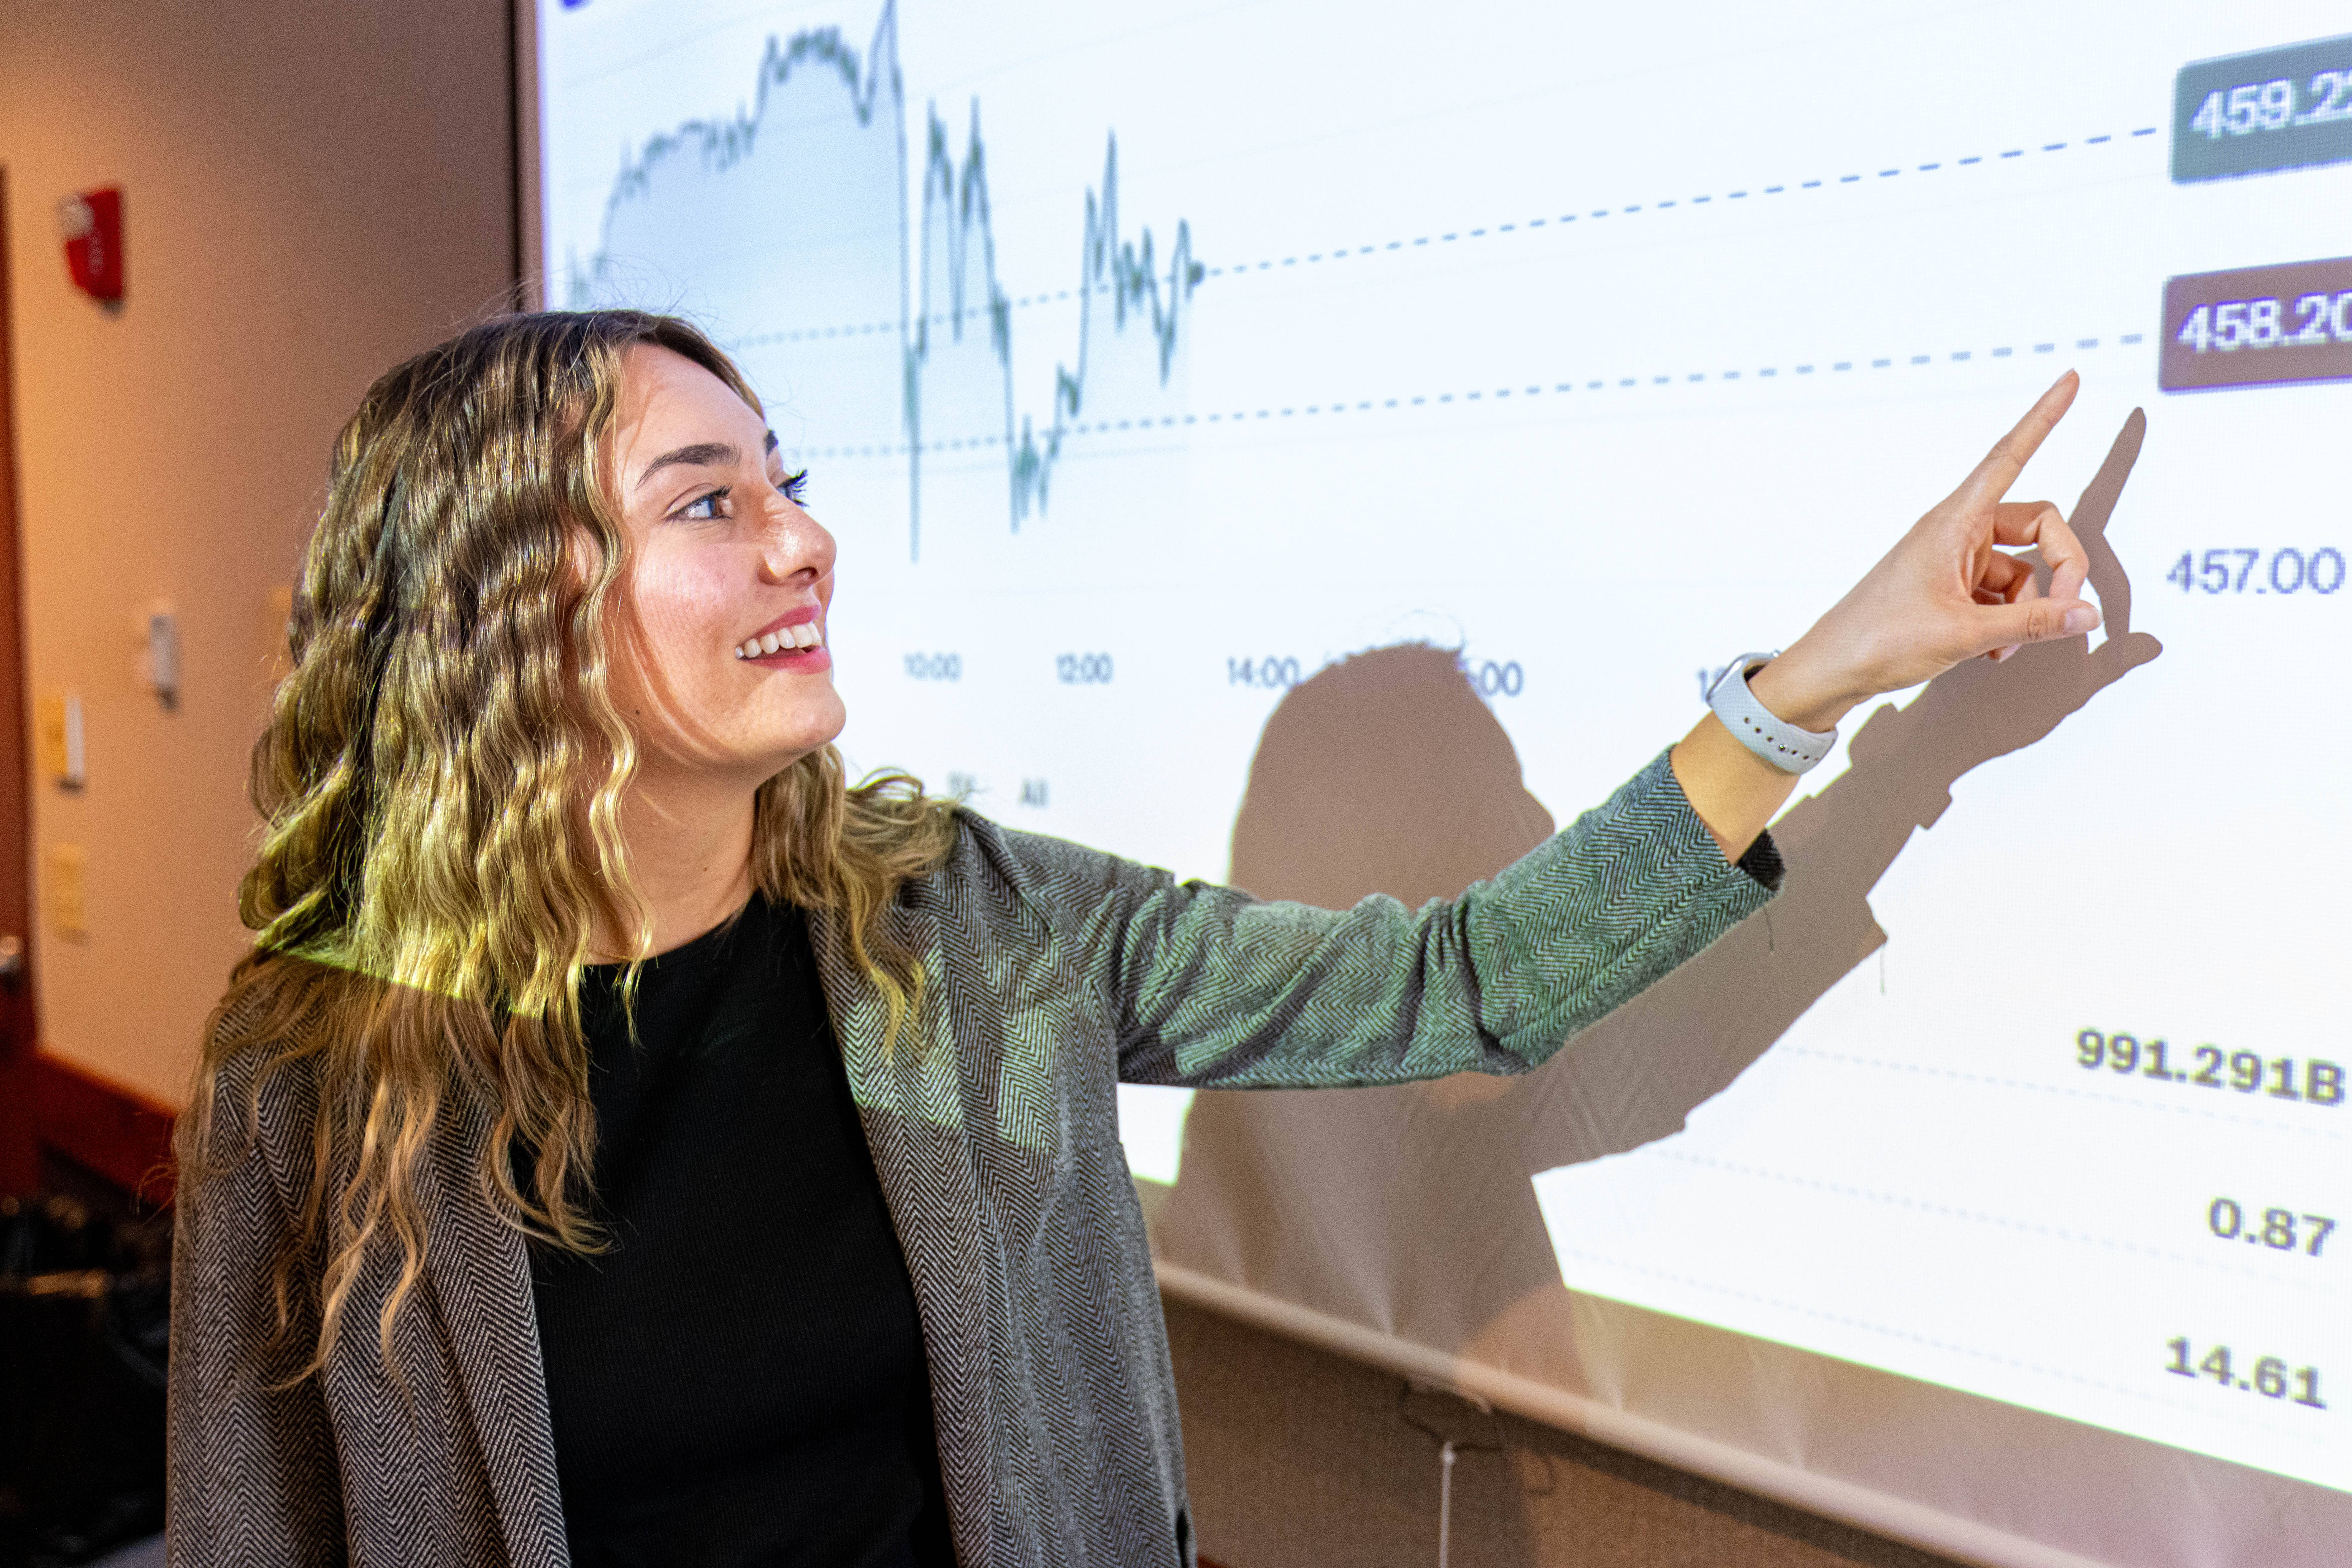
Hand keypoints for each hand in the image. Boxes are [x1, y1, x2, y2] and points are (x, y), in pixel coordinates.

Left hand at [1749, 372, 2101, 731]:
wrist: (1834, 669)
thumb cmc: (1878, 639)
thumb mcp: (1966, 632)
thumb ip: (2032, 622)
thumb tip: (2084, 612)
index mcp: (1955, 522)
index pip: (2009, 455)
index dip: (2043, 416)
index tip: (2070, 380)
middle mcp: (1957, 532)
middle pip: (2038, 526)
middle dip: (2060, 567)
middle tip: (2066, 610)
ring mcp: (1954, 560)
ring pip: (2021, 568)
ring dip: (2027, 608)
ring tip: (2002, 645)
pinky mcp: (1951, 587)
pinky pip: (2000, 593)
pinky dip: (2006, 622)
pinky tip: (1990, 650)